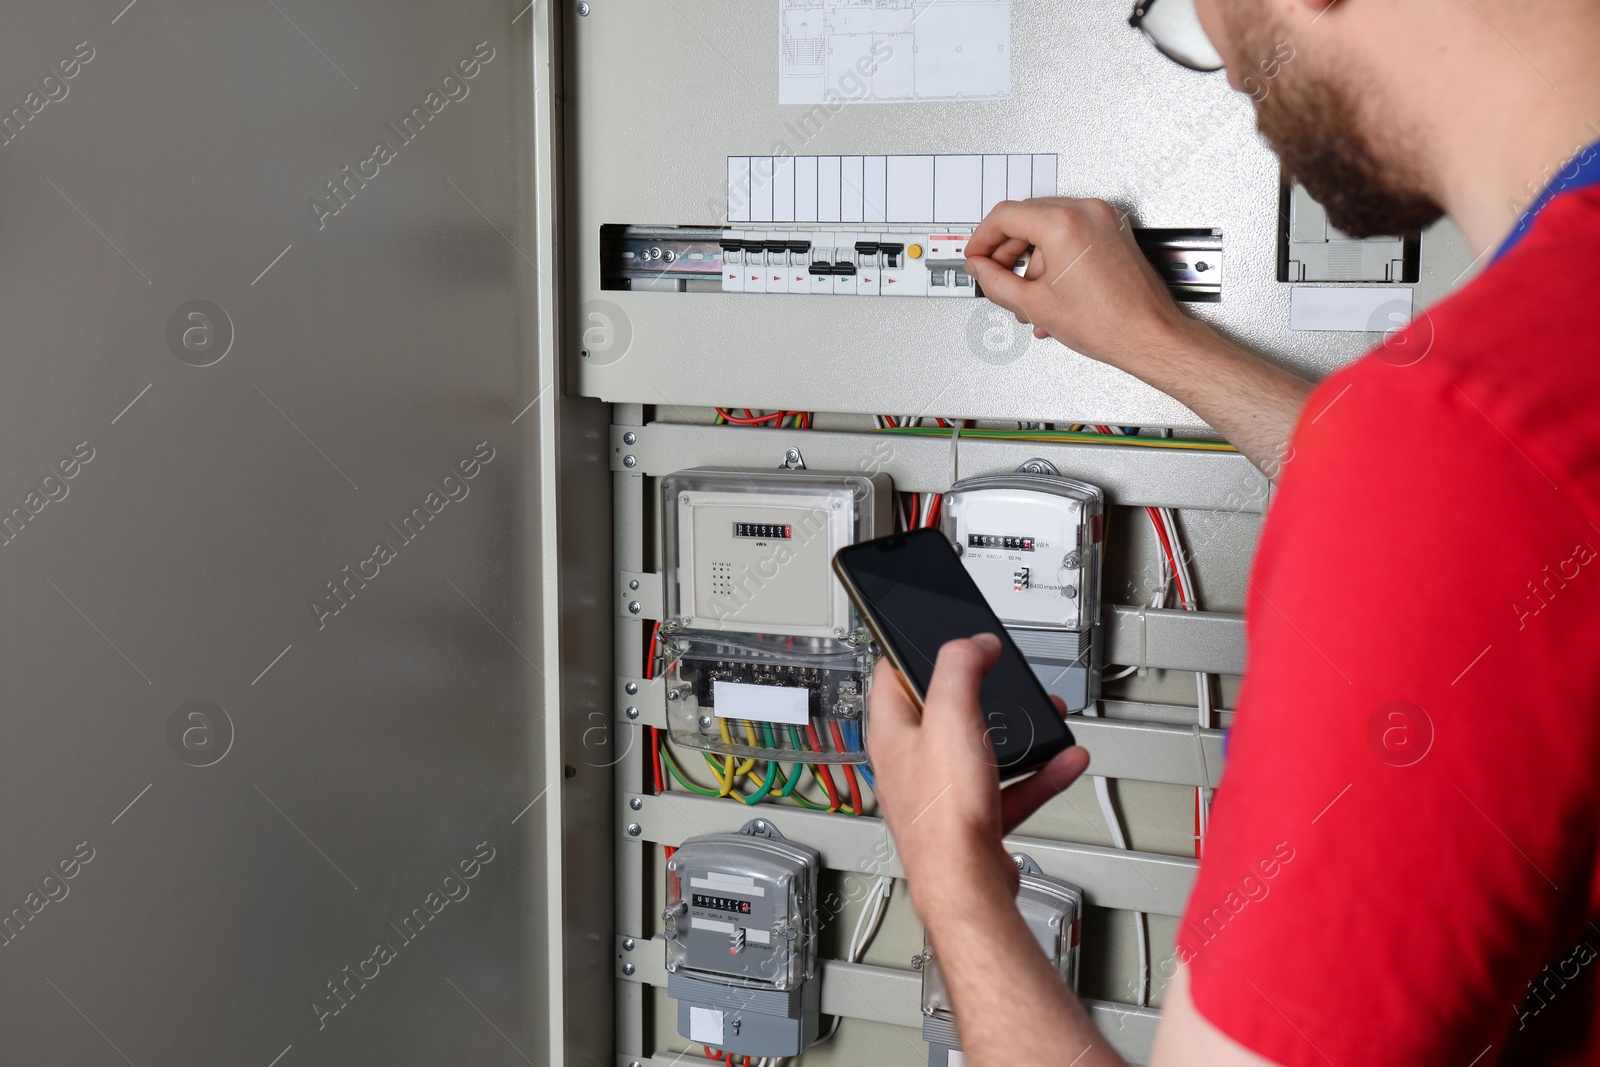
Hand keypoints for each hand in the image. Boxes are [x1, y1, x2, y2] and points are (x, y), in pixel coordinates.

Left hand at [867, 634, 1089, 918]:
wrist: (967, 886)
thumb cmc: (943, 814)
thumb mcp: (950, 716)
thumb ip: (959, 668)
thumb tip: (973, 643)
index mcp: (892, 734)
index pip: (891, 677)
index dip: (918, 652)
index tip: (949, 642)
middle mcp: (912, 763)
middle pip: (943, 713)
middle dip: (981, 694)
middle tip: (1004, 682)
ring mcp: (942, 794)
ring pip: (982, 751)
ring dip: (1017, 734)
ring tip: (1044, 719)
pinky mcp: (973, 821)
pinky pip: (1010, 788)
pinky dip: (1039, 774)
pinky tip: (1063, 762)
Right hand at [963, 197, 1195, 375]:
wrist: (1147, 335)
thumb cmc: (1108, 323)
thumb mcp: (1033, 304)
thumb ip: (995, 282)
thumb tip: (980, 269)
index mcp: (1063, 223)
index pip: (1005, 215)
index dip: (982, 238)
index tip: (976, 254)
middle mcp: (1086, 212)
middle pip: (1027, 218)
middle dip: (1006, 250)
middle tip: (993, 273)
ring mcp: (1104, 219)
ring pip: (1049, 228)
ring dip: (1031, 260)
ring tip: (1025, 295)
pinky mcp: (1114, 231)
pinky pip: (1072, 235)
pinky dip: (1054, 258)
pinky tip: (1048, 291)